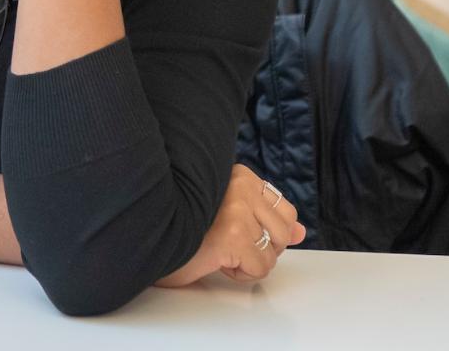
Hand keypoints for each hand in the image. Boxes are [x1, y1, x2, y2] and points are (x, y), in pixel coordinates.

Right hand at [158, 165, 305, 286]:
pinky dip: (240, 274)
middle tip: (229, 244)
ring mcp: (237, 210)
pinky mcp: (233, 236)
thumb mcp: (231, 219)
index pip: (283, 209)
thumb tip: (301, 232)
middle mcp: (240, 187)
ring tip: (220, 250)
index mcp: (238, 175)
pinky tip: (216, 260)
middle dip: (261, 246)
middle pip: (284, 230)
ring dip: (249, 261)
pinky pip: (260, 268)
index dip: (265, 231)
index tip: (241, 234)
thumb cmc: (183, 229)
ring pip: (273, 251)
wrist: (147, 243)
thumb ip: (267, 220)